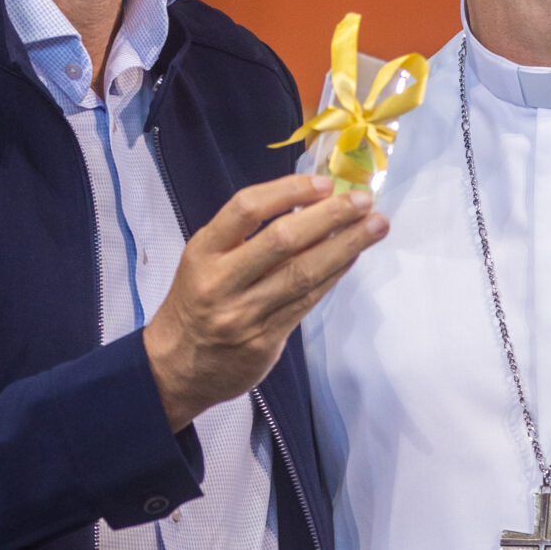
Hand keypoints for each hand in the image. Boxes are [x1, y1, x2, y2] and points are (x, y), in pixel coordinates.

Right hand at [145, 174, 387, 429]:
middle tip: (363, 201)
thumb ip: (246, 235)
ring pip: (302, 274)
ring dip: (345, 246)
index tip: (325, 183)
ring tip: (375, 226)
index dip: (289, 191)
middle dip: (328, 216)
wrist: (175, 366)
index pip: (247, 209)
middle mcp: (221, 281)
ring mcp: (244, 314)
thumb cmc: (196, 301)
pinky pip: (306, 302)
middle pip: (282, 241)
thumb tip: (310, 203)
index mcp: (203, 251)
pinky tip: (352, 257)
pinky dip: (333, 276)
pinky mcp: (264, 341)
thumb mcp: (204, 259)